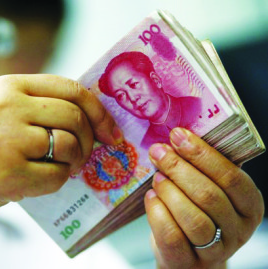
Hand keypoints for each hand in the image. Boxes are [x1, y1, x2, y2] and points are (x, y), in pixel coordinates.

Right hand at [0, 74, 121, 217]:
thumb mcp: (1, 109)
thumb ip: (40, 105)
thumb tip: (92, 115)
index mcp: (9, 86)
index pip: (70, 88)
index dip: (97, 109)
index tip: (108, 129)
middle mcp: (7, 107)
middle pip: (74, 116)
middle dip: (89, 138)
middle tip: (87, 153)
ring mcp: (8, 139)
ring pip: (69, 145)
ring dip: (75, 160)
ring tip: (64, 165)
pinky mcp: (11, 172)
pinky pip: (57, 175)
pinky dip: (59, 180)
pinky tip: (44, 178)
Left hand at [144, 127, 263, 268]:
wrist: (188, 254)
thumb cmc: (198, 211)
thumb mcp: (210, 188)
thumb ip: (204, 166)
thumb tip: (179, 135)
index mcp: (249, 204)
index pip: (230, 176)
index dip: (202, 154)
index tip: (177, 135)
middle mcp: (238, 230)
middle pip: (209, 196)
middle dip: (178, 168)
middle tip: (158, 152)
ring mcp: (216, 251)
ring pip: (193, 219)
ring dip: (169, 192)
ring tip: (156, 177)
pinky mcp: (188, 263)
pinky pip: (172, 237)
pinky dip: (158, 213)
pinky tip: (151, 197)